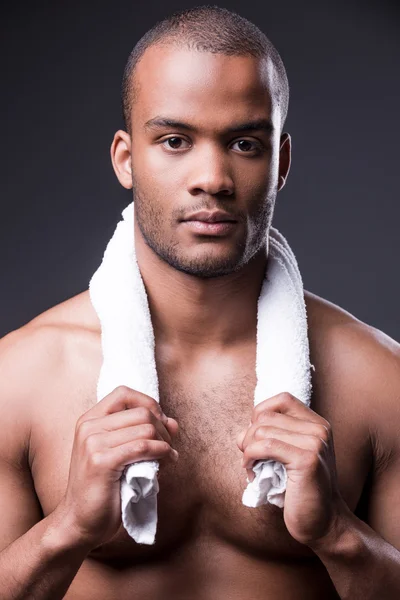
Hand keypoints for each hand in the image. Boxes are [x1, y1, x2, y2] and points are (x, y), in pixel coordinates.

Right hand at [56, 385, 178, 548]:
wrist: (80, 522)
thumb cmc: (103, 488)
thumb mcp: (121, 453)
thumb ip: (143, 433)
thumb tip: (173, 422)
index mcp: (89, 420)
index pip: (124, 393)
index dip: (148, 403)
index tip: (159, 423)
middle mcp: (88, 427)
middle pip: (141, 411)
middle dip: (163, 427)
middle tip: (169, 446)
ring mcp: (92, 443)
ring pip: (146, 428)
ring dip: (165, 443)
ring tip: (168, 457)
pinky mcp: (101, 462)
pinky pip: (143, 447)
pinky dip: (162, 453)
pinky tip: (166, 462)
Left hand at [236, 392, 346, 546]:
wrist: (325, 523)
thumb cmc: (301, 491)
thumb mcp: (288, 457)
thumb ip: (272, 437)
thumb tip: (242, 432)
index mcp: (317, 424)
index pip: (282, 399)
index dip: (261, 413)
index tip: (257, 438)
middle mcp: (319, 429)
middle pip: (266, 415)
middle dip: (248, 436)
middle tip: (249, 458)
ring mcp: (315, 443)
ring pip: (261, 430)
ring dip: (247, 450)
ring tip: (252, 469)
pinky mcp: (307, 460)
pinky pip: (265, 446)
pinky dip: (250, 458)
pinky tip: (252, 473)